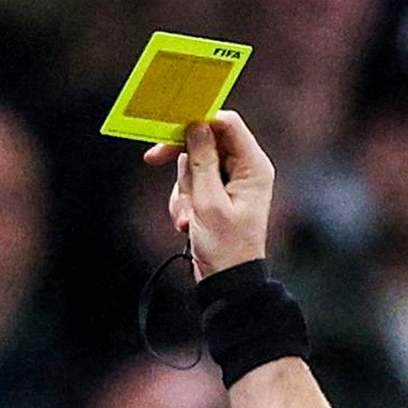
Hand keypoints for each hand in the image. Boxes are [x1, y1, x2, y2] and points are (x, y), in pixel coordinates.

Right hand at [147, 110, 275, 275]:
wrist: (225, 286)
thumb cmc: (224, 249)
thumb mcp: (208, 203)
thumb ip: (201, 161)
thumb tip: (196, 126)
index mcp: (253, 166)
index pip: (227, 124)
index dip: (198, 121)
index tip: (171, 127)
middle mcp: (244, 169)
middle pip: (205, 142)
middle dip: (184, 166)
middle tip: (154, 160)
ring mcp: (229, 183)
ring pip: (193, 165)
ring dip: (182, 191)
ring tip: (187, 219)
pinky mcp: (215, 196)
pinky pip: (191, 185)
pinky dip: (183, 203)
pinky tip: (186, 225)